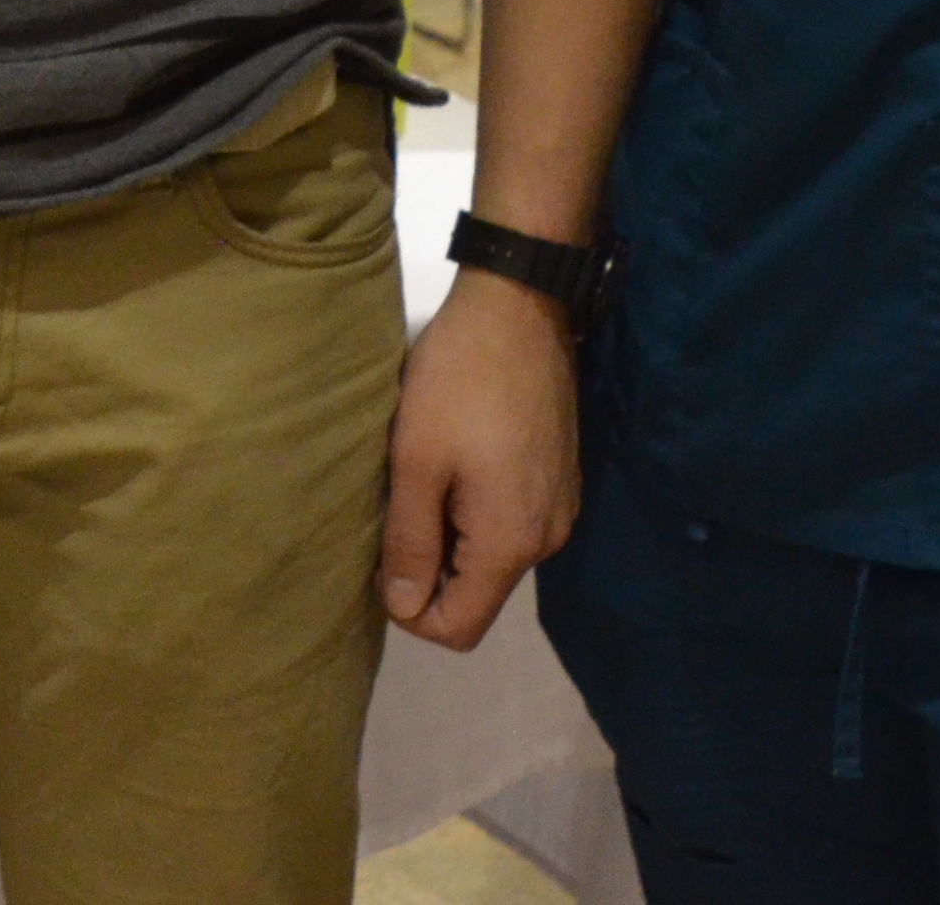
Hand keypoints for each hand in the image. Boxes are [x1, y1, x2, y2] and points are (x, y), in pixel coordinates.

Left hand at [382, 273, 579, 649]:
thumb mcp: (417, 461)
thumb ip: (410, 541)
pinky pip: (508, 525)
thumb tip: (404, 609)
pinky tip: (449, 464)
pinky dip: (472, 513)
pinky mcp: (558, 482)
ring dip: (447, 536)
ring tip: (418, 480)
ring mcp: (559, 510)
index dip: (412, 612)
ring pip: (491, 559)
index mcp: (512, 544)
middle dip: (427, 571)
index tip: (380, 562)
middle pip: (477, 594)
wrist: (519, 311)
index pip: (460, 627)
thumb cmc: (458, 383)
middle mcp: (547, 540)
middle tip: (391, 510)